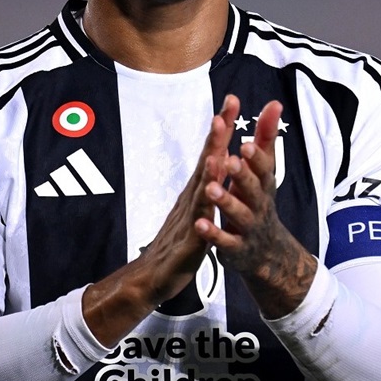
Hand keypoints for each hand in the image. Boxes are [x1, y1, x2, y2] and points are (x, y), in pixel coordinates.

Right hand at [82, 95, 239, 344]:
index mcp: (195, 191)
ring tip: (220, 143)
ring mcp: (188, 218)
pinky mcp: (188, 242)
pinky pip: (198, 223)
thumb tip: (213, 158)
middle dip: (216, 134)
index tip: (230, 101)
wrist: (150, 279)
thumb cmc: (174, 245)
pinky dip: (204, 208)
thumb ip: (204, 186)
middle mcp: (190, 198)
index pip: (210, 153)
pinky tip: (210, 196)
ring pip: (201, 188)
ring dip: (210, 165)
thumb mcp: (194, 211)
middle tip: (226, 107)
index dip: (221, 128)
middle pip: (205, 161)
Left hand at [194, 99, 315, 318]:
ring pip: (238, 214)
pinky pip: (225, 241)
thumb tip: (274, 102)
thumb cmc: (259, 199)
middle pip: (253, 188)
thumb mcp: (264, 170)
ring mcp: (248, 226)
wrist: (267, 250)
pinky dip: (213, 234)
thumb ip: (266, 137)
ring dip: (226, 201)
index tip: (244, 143)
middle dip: (242, 174)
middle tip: (231, 160)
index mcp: (263, 182)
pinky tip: (200, 224)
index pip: (263, 167)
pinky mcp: (235, 247)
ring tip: (211, 188)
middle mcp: (259, 203)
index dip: (255, 156)